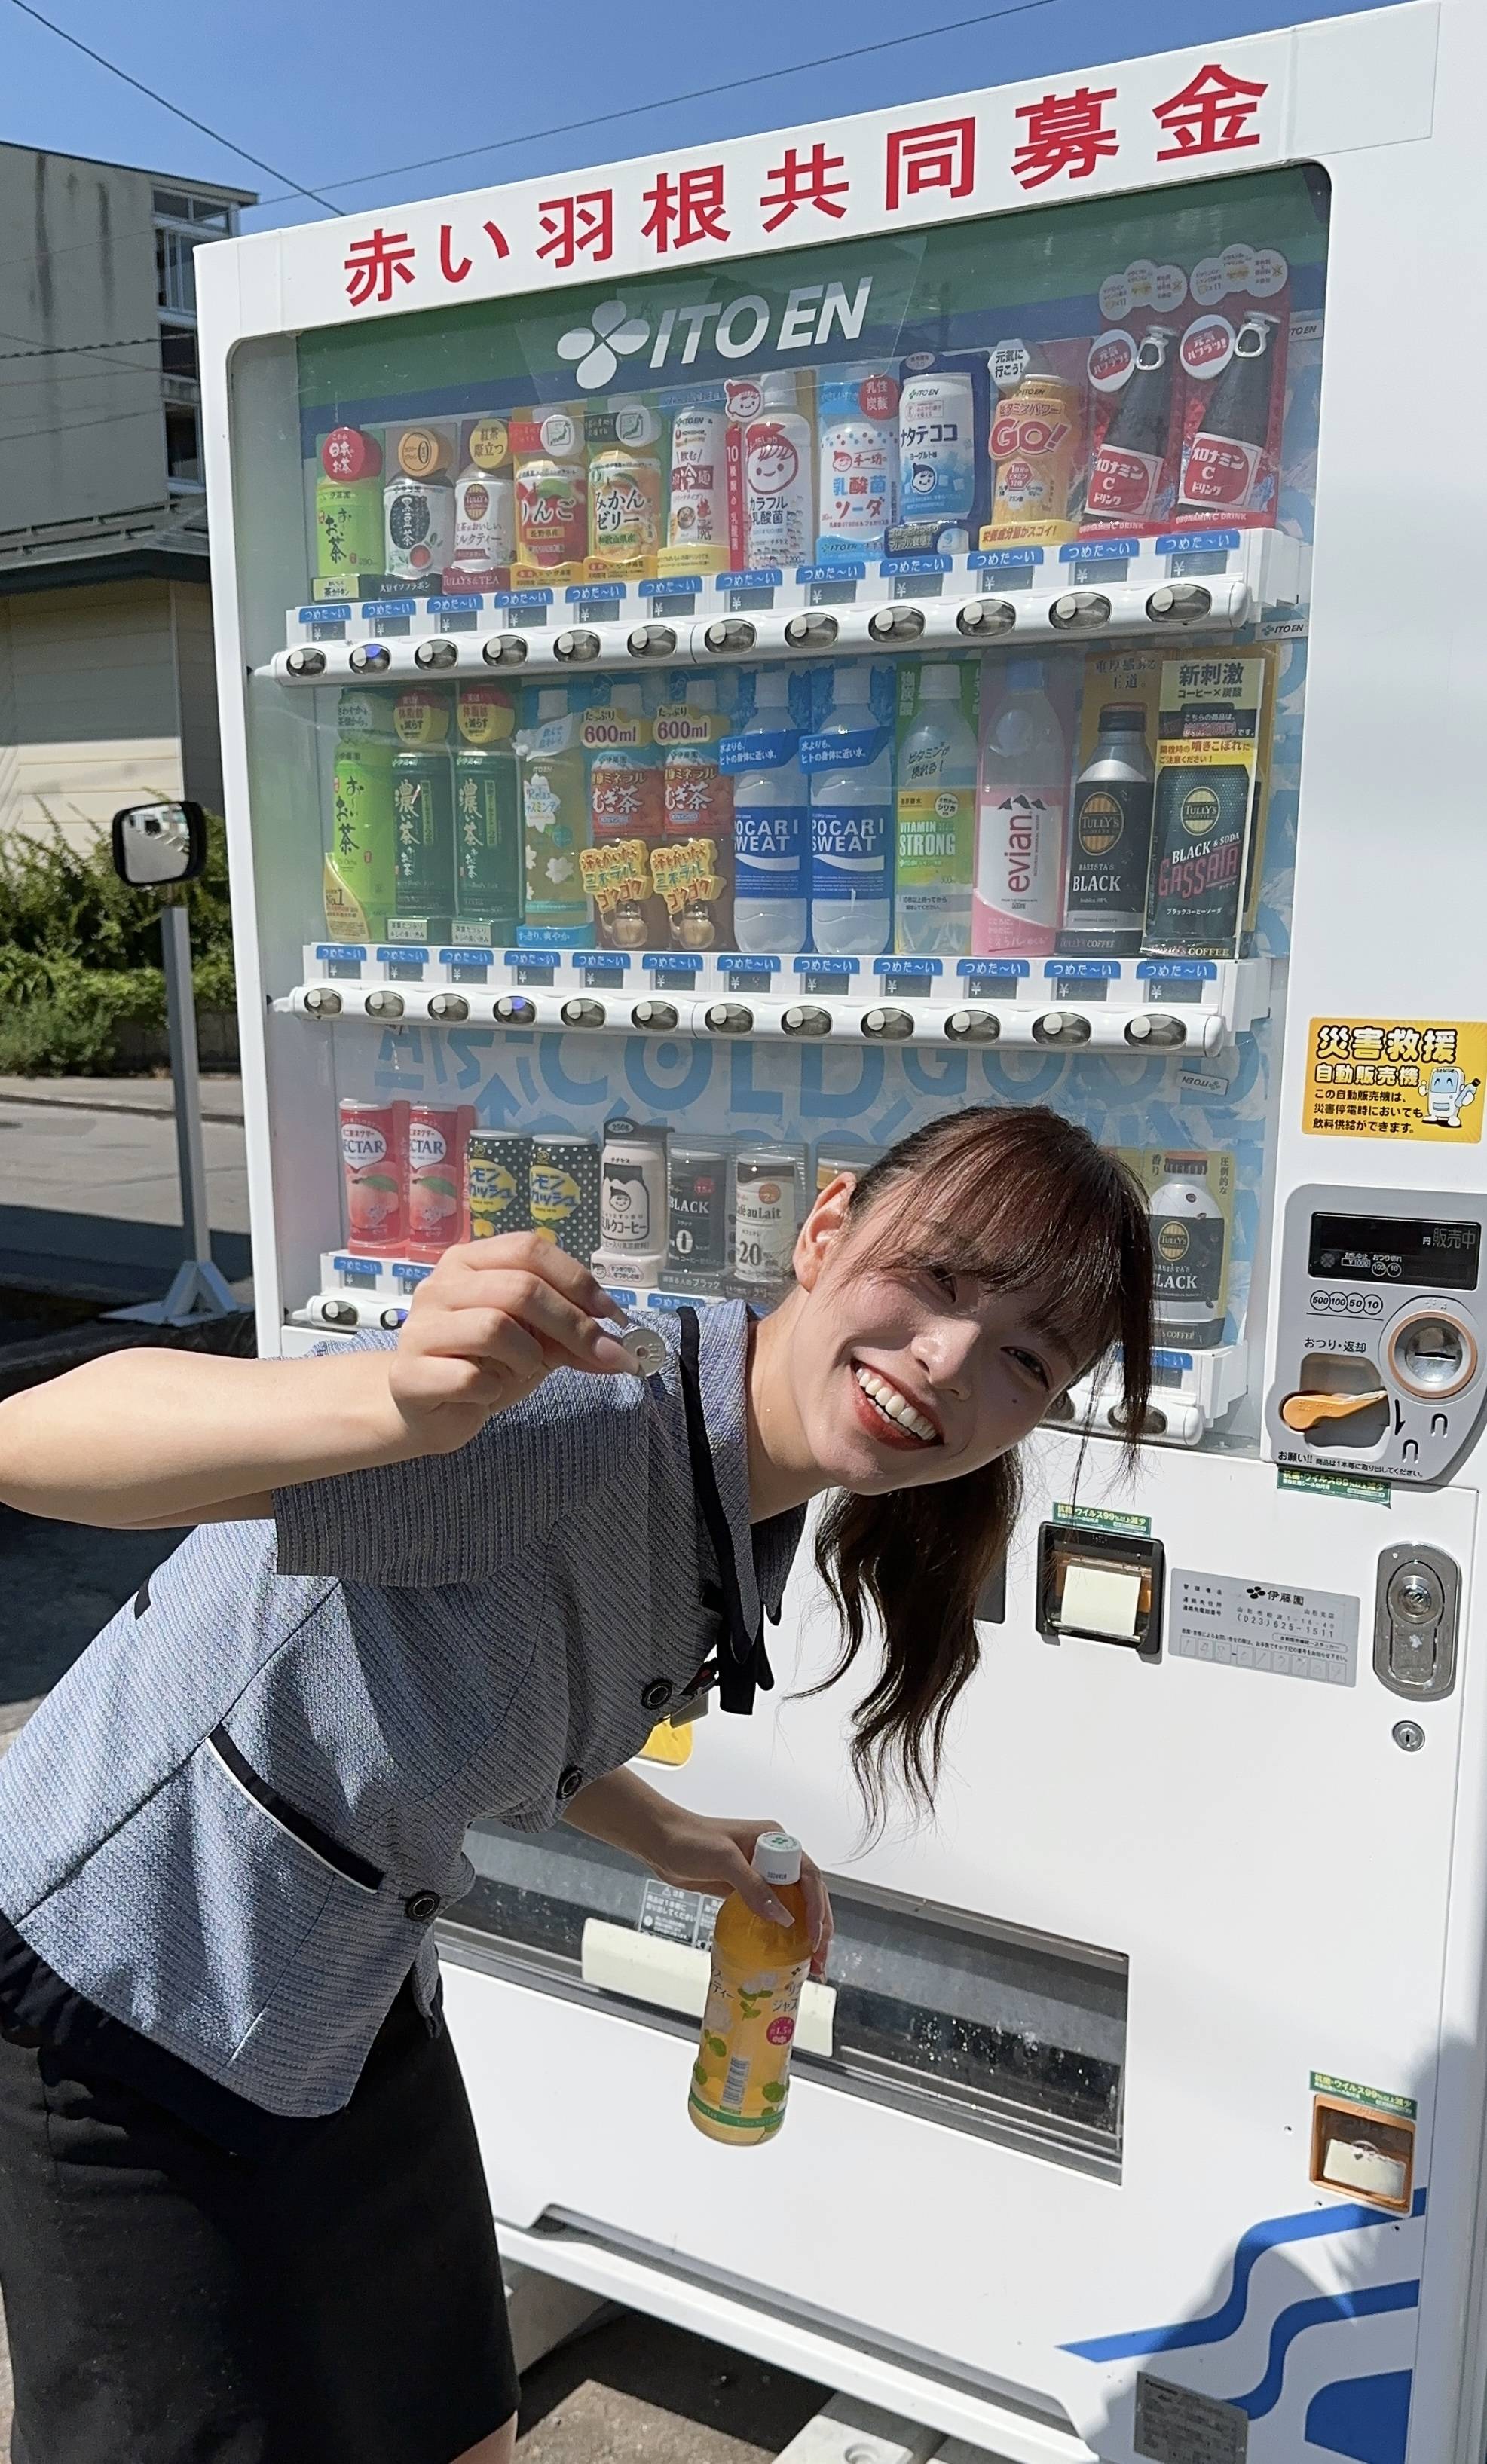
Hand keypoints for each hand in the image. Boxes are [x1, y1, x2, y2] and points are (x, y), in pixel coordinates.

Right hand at [387, 1235, 635, 1454]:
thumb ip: (572, 1338)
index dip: (577, 1280)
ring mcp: (419, 1328)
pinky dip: (493, 1390)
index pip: (529, 1249)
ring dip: (526, 1358)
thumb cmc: (481, 1365)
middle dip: (572, 1324)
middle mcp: (439, 1286)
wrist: (424, 1410)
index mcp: (469, 1262)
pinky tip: (486, 1393)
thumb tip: (619, 1350)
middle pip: (520, 1288)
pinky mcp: (407, 1374)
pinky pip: (469, 1377)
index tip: (612, 1315)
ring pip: (494, 1328)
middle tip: (600, 1354)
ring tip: (520, 1371)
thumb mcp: (535, 1344)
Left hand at [652, 1809, 832, 1979]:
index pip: (808, 1875)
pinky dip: (780, 1932)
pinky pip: (769, 1911)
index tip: (816, 1934)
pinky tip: (783, 1952)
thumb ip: (753, 1886)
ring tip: (809, 1962)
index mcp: (774, 1841)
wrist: (659, 1840)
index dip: (816, 1906)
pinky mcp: (743, 1888)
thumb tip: (783, 1918)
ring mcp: (759, 1873)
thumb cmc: (688, 1839)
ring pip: (791, 1905)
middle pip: (806, 1893)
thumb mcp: (723, 1859)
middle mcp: (772, 1856)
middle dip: (818, 1925)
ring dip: (803, 1932)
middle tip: (819, 1957)